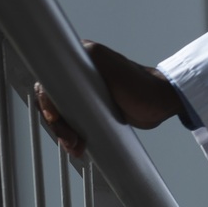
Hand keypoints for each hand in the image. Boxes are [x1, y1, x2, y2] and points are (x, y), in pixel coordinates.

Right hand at [34, 40, 185, 157]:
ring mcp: (84, 93)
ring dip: (64, 132)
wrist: (160, 103)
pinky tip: (78, 146)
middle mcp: (78, 75)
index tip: (55, 118)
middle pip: (53, 100)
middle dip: (57, 122)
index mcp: (80, 60)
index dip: (48, 101)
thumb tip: (61, 63)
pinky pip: (74, 122)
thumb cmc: (142, 85)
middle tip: (70, 138)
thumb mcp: (112, 72)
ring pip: (61, 114)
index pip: (49, 80)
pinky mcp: (91, 109)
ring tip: (76, 146)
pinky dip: (73, 135)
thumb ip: (87, 68)